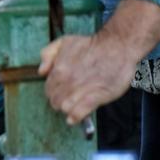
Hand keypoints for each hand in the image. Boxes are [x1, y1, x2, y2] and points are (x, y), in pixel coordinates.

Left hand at [40, 0, 159, 124]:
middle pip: (55, 102)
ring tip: (76, 104)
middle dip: (60, 102)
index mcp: (58, 70)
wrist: (117, 46)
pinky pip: (78, 113)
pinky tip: (76, 117)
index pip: (48, 91)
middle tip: (70, 98)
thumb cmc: (92, 45)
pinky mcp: (96, 97)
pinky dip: (76, 117)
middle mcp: (67, 81)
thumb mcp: (64, 42)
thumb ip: (48, 54)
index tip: (61, 91)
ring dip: (69, 109)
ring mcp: (81, 90)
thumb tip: (42, 72)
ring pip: (65, 108)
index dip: (54, 92)